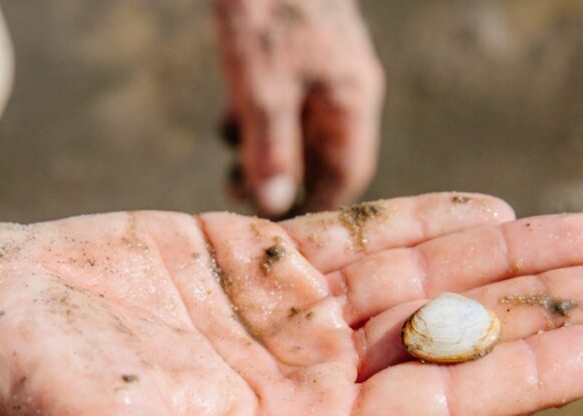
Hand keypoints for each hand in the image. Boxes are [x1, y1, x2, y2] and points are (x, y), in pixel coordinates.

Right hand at [0, 193, 582, 415]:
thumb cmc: (39, 393)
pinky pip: (360, 239)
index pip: (435, 410)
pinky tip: (489, 216)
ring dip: (500, 263)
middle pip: (445, 344)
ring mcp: (284, 320)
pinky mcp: (253, 262)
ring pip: (416, 286)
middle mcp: (303, 382)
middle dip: (538, 314)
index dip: (524, 377)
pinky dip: (426, 225)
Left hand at [214, 0, 384, 215]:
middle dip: (285, 178)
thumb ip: (270, 148)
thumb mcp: (262, 88)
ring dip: (267, 149)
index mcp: (351, 99)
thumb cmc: (266, 8)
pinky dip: (257, 116)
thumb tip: (274, 206)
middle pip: (322, 153)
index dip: (316, 203)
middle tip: (244, 192)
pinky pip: (282, 99)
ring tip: (234, 163)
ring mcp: (321, 65)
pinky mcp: (295, 49)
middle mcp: (344, 86)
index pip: (346, 173)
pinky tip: (232, 117)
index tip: (279, 226)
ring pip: (299, 127)